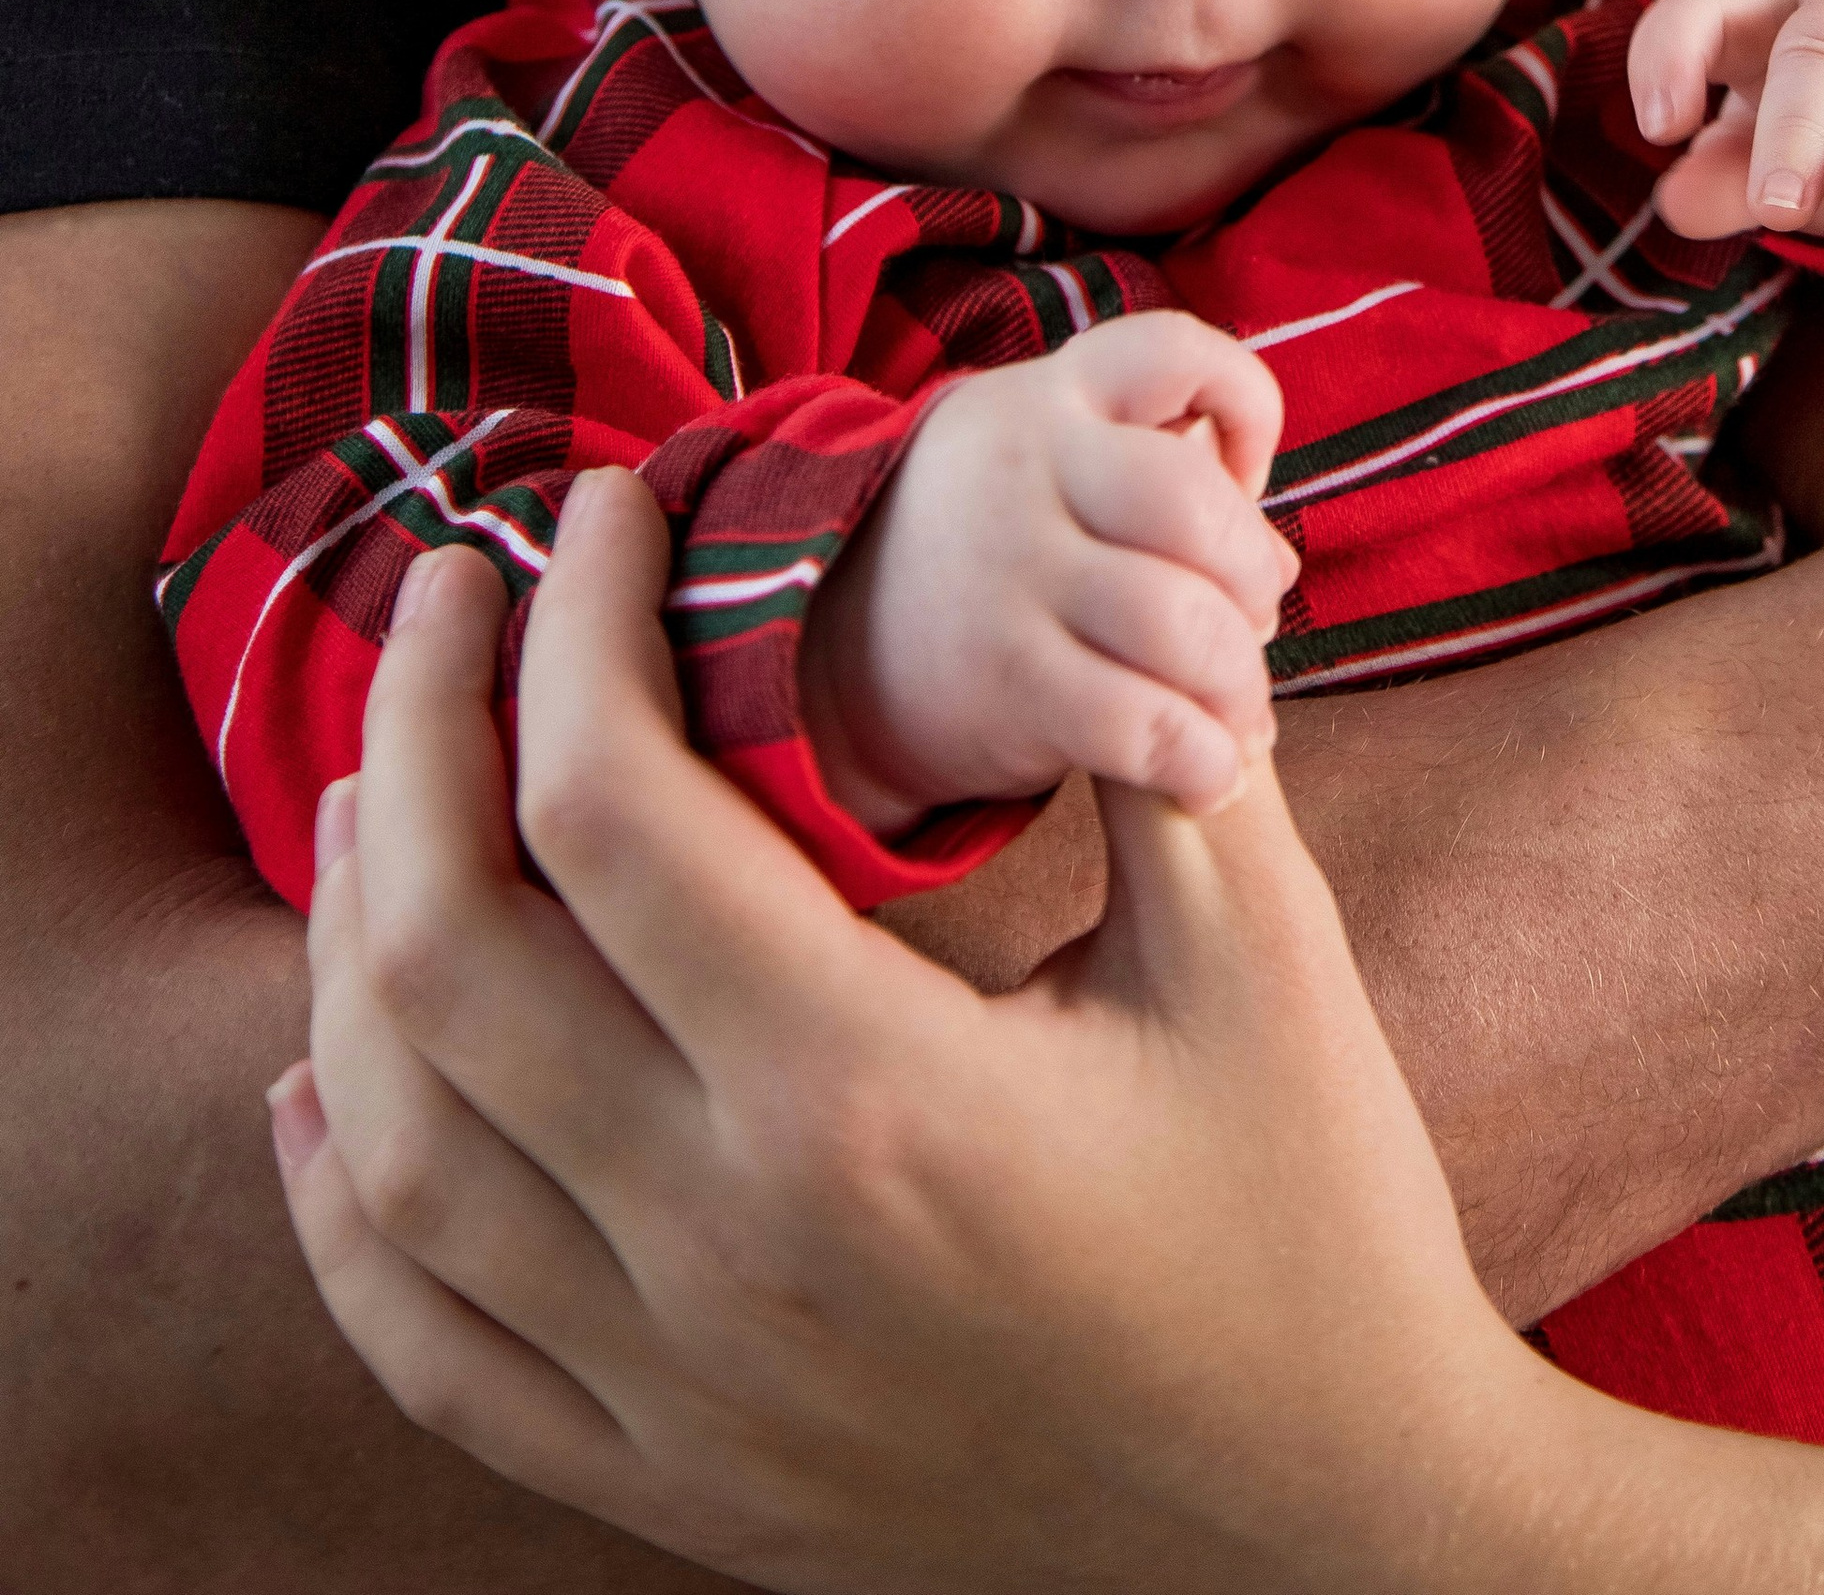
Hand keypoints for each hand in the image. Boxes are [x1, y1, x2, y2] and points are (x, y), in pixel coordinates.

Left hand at [265, 476, 1559, 1594]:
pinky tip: (321, 1080)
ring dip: (345, 931)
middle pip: (447, 947)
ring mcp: (677, 1381)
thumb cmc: (1311, 1223)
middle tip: (463, 592)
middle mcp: (729, 1243)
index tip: (607, 507)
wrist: (1326, 1541)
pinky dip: (337, 1202)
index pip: (611, 807)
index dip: (576, 622)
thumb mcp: (1267, 956)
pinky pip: (425, 1345)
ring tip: (379, 786)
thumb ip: (1162, 749)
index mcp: (869, 1093)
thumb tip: (1103, 564)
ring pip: (397, 1137)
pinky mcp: (666, 1479)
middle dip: (420, 725)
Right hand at [803, 313, 1299, 827]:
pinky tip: (1205, 771)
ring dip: (1238, 685)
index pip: (1174, 352)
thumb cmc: (979, 550)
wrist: (828, 653)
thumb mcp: (1039, 471)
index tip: (1245, 475)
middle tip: (1251, 625)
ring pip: (1182, 624)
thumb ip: (1153, 480)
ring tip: (1237, 716)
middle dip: (1251, 578)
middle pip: (1195, 506)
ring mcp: (1011, 576)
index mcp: (1047, 401)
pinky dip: (1200, 758)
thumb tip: (1277, 566)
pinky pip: (1142, 723)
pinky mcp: (1005, 684)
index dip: (1248, 402)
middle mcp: (1027, 472)